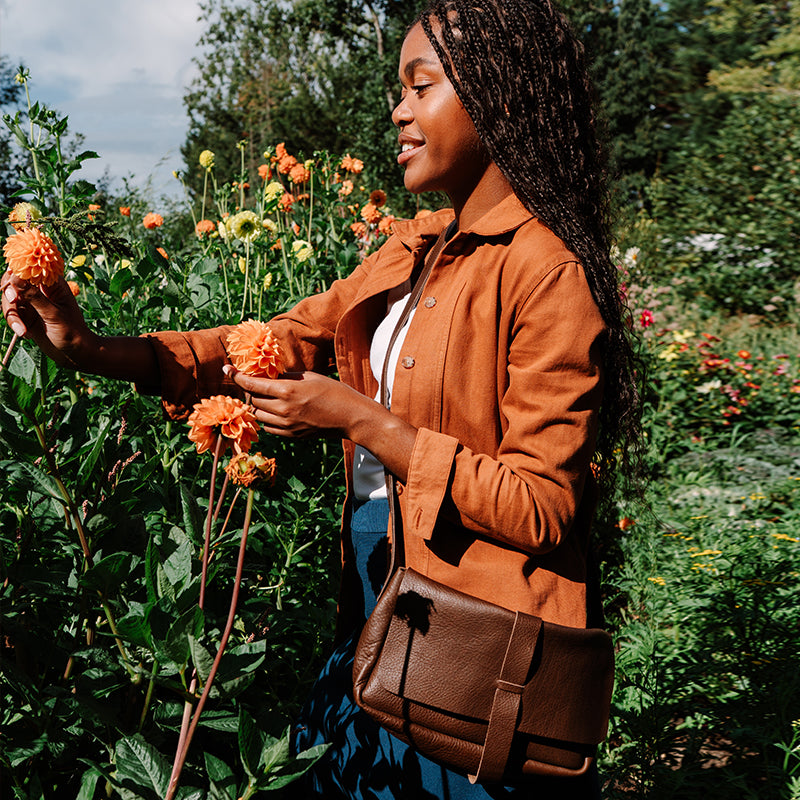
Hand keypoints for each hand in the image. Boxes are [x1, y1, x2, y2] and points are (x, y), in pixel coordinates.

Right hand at [1, 271, 95, 369]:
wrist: (76, 354)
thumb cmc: (72, 332)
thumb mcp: (54, 314)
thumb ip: (35, 297)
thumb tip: (16, 278)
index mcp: (53, 284)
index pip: (30, 268)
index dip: (17, 271)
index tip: (15, 286)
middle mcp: (40, 290)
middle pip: (13, 282)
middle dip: (10, 293)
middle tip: (13, 301)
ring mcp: (32, 303)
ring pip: (9, 299)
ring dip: (12, 315)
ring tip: (23, 331)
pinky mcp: (26, 315)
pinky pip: (11, 314)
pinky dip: (15, 324)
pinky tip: (26, 334)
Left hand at [226, 366, 417, 480]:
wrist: (350, 417)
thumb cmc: (334, 391)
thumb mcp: (309, 376)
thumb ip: (286, 376)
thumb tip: (267, 374)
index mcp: (288, 390)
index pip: (253, 383)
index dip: (237, 376)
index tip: (227, 369)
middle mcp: (284, 409)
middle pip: (253, 399)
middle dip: (252, 390)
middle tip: (257, 383)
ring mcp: (287, 425)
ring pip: (258, 415)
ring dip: (259, 405)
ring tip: (270, 397)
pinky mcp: (291, 435)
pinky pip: (269, 427)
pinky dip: (268, 418)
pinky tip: (278, 411)